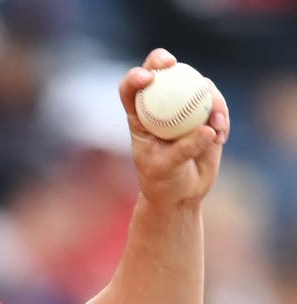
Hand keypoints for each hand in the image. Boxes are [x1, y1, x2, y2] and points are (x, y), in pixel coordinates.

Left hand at [120, 48, 229, 207]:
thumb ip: (185, 149)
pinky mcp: (206, 113)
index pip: (131, 90)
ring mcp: (183, 107)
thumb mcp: (168, 168)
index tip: (146, 78)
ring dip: (208, 99)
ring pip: (194, 85)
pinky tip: (221, 135)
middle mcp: (159, 106)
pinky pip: (216, 103)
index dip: (134, 77)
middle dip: (162, 60)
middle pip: (159, 73)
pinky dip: (221, 115)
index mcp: (139, 117)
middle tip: (173, 64)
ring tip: (216, 128)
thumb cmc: (164, 182)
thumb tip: (207, 128)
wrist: (182, 193)